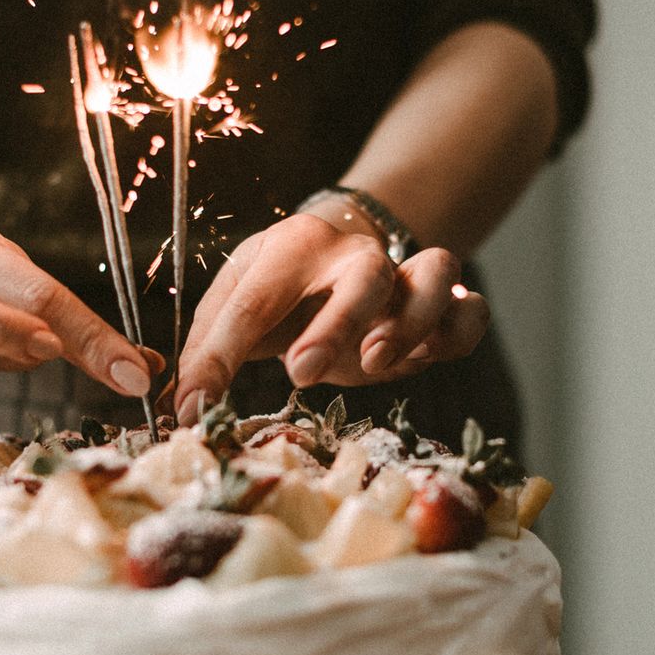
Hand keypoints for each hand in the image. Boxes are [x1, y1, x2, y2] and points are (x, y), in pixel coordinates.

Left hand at [174, 214, 489, 421]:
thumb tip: (183, 406)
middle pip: (363, 275)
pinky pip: (471, 308)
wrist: (341, 249)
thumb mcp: (235, 303)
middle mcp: (355, 255)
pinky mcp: (442, 307)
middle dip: (337, 325)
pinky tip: (433, 355)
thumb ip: (208, 350)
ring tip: (378, 363)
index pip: (253, 301)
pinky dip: (461, 329)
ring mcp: (405, 277)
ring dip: (413, 320)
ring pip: (435, 272)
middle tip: (301, 372)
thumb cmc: (280, 289)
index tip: (193, 406)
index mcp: (292, 248)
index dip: (219, 357)